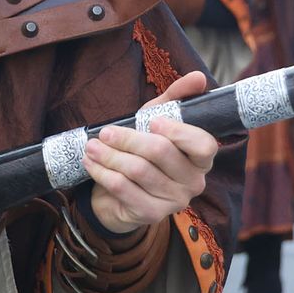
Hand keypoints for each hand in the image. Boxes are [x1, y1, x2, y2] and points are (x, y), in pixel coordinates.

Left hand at [86, 71, 217, 232]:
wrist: (121, 191)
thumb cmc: (144, 149)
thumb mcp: (157, 119)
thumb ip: (177, 97)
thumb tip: (198, 77)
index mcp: (201, 158)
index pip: (203, 145)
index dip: (178, 132)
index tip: (152, 121)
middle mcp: (194, 182)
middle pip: (161, 153)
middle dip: (127, 139)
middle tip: (104, 132)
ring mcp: (174, 201)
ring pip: (138, 171)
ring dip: (109, 155)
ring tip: (91, 145)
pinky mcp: (151, 214)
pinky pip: (123, 189)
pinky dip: (102, 172)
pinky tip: (90, 162)